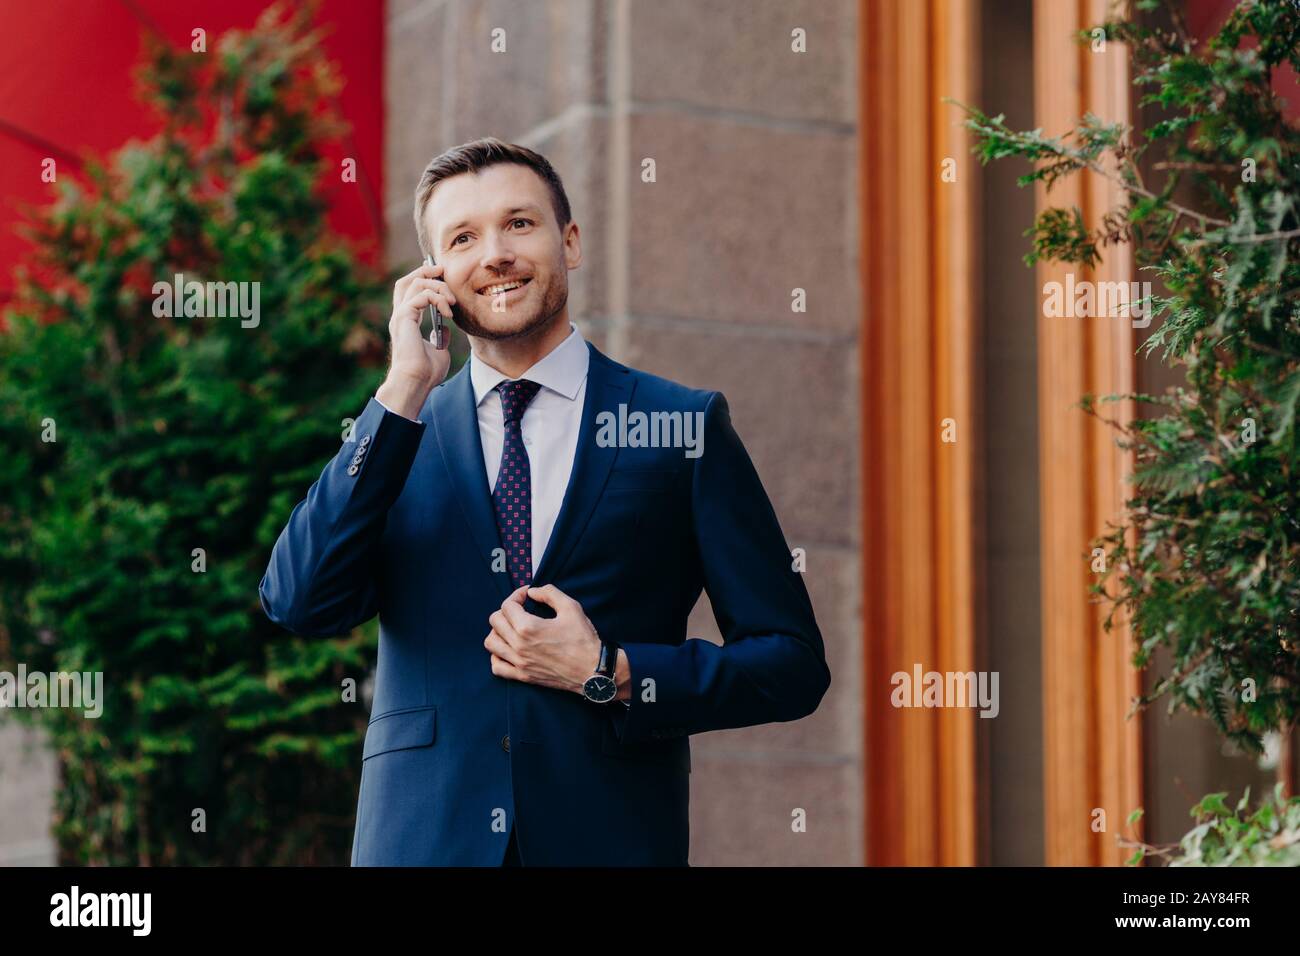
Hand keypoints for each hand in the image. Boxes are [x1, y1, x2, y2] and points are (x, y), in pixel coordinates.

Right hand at [376, 262, 455, 417]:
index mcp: (406, 321)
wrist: (416, 383)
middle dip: (426, 271)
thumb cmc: (425, 373)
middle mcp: (400, 315)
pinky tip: (448, 312)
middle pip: (407, 280)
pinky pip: (422, 295)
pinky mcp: (405, 317)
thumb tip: (446, 330)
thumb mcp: (439, 350)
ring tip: (452, 302)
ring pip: (416, 283)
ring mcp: (401, 315)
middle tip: (444, 272)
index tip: (443, 278)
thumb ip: (440, 337)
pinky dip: (438, 299)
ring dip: (438, 287)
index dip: (424, 278)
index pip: (409, 291)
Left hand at [484, 585, 602, 695]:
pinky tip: (509, 649)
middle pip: (495, 621)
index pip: (507, 605)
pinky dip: (497, 656)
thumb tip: (533, 592)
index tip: (527, 596)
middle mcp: (519, 646)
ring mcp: (519, 663)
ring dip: (498, 631)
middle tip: (520, 609)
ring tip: (512, 628)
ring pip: (490, 643)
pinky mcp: (523, 676)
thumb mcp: (571, 607)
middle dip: (506, 610)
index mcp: (528, 627)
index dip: (517, 595)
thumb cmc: (583, 640)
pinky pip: (497, 667)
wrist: (593, 670)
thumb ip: (549, 593)